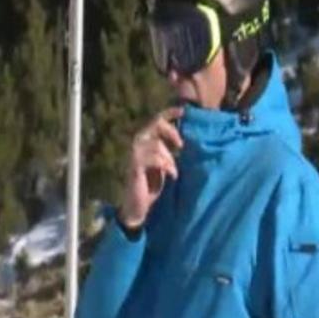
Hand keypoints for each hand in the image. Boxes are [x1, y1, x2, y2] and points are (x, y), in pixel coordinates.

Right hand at [119, 107, 184, 229]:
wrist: (138, 206)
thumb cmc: (151, 185)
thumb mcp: (163, 164)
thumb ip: (168, 151)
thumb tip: (184, 139)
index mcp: (145, 141)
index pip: (156, 120)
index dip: (170, 113)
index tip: (184, 111)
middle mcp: (137, 144)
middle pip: (155, 124)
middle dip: (171, 132)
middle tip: (181, 145)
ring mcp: (134, 155)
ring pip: (155, 143)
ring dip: (169, 157)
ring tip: (173, 170)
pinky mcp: (135, 167)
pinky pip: (153, 158)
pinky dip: (166, 165)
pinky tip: (172, 175)